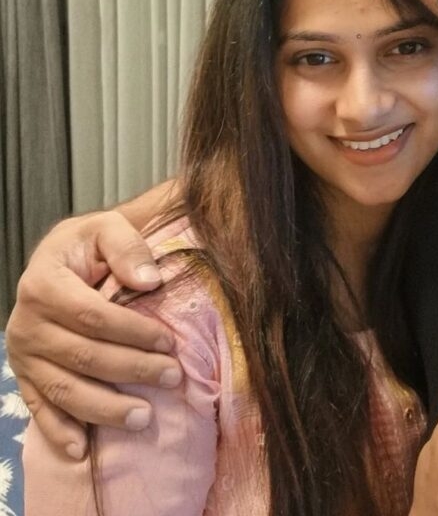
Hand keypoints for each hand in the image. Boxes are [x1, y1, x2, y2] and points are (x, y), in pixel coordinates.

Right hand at [6, 210, 182, 458]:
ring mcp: (22, 355)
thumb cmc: (88, 245)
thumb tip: (150, 281)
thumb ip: (128, 247)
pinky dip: (59, 432)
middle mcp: (27, 323)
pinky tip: (82, 451)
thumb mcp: (107, 228)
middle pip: (82, 355)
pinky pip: (40, 408)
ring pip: (64, 389)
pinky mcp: (24, 376)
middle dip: (131, 370)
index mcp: (43, 283)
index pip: (91, 315)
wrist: (59, 258)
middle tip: (172, 377)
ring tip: (144, 418)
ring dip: (104, 408)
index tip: (169, 341)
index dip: (132, 331)